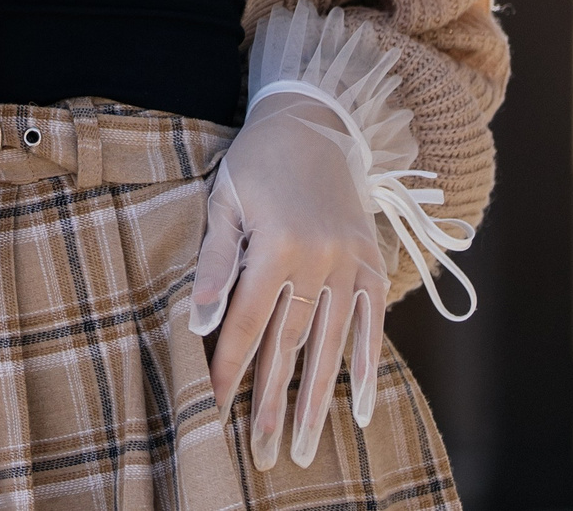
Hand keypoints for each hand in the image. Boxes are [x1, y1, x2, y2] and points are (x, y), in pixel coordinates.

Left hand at [188, 98, 387, 469]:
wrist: (312, 123)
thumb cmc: (257, 164)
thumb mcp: (224, 202)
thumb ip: (215, 262)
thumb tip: (201, 321)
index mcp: (277, 242)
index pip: (247, 321)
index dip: (229, 367)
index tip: (215, 407)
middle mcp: (319, 257)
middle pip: (289, 342)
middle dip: (272, 399)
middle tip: (262, 450)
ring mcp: (350, 262)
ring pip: (330, 342)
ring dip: (316, 398)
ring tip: (301, 445)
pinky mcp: (371, 262)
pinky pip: (371, 323)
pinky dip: (365, 367)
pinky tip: (357, 409)